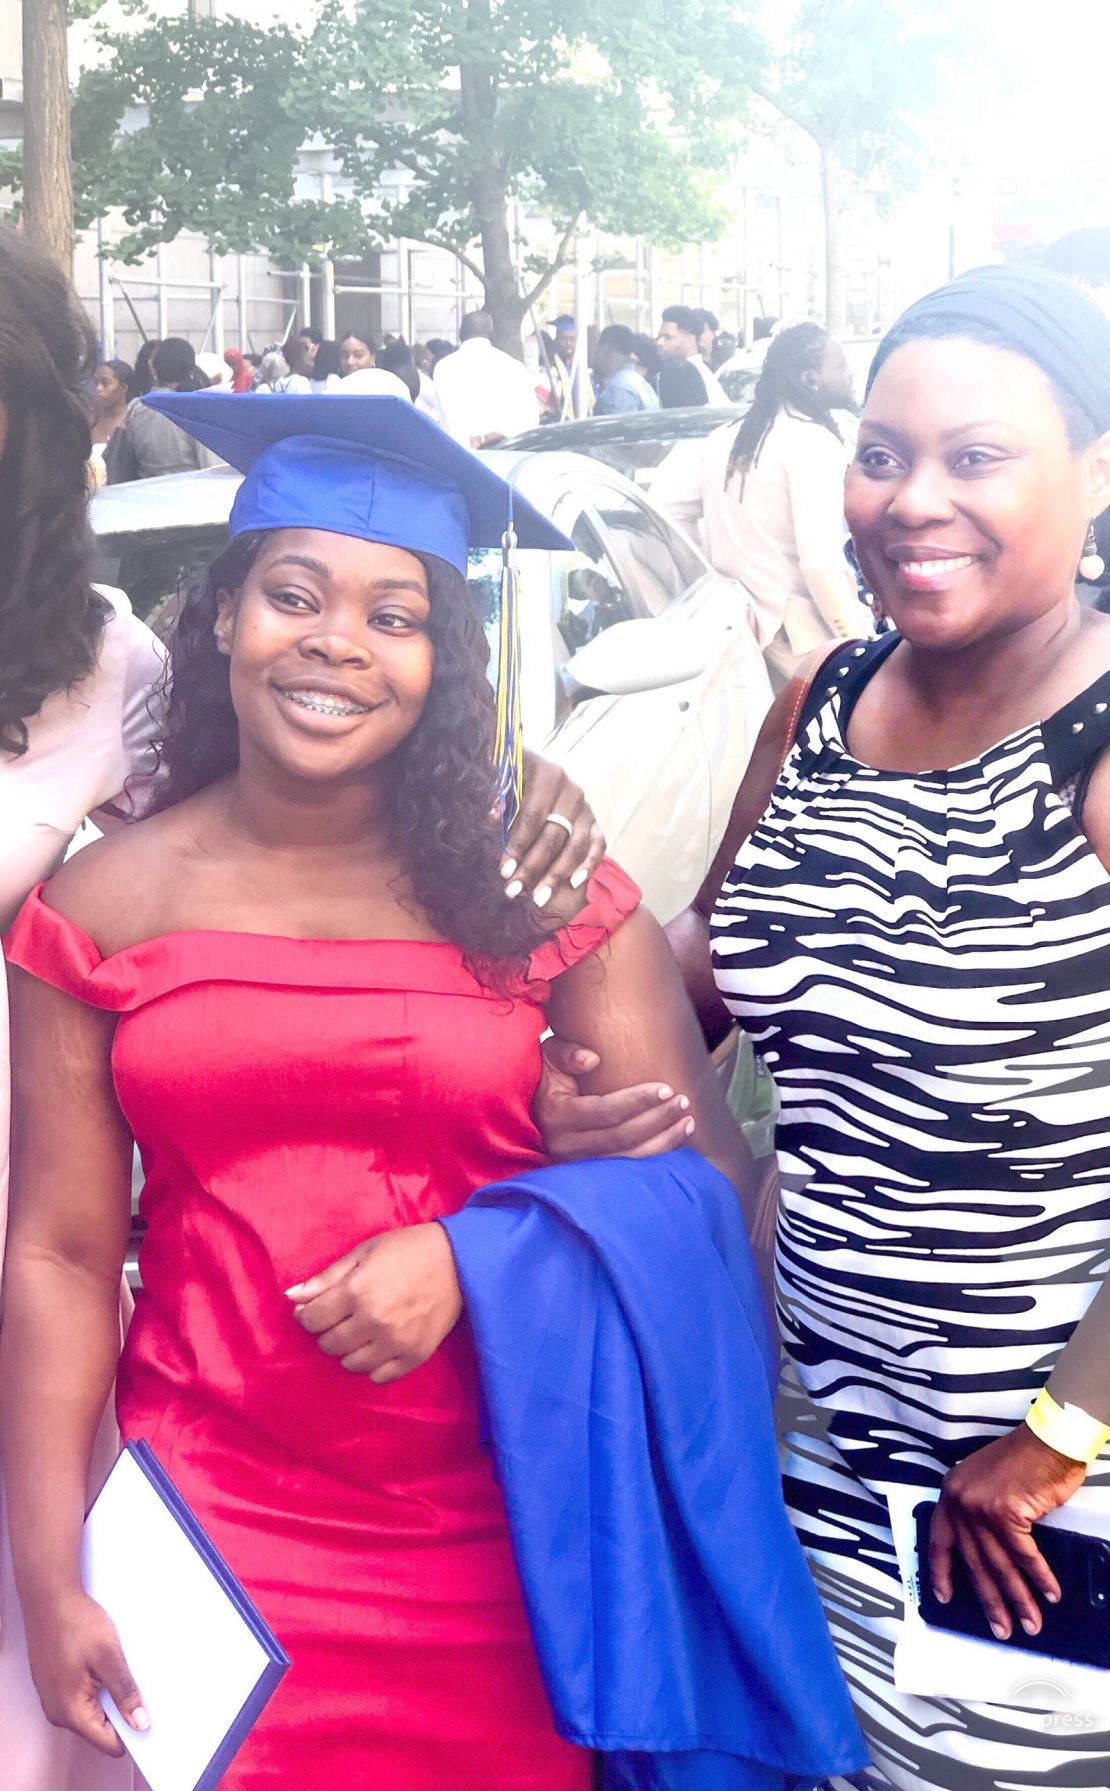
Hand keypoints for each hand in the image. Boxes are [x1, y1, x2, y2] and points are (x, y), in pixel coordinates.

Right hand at [23, 1587, 147, 1754]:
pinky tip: (104, 1665)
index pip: (107, 1743)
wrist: (50, 1598)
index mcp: (71, 1712)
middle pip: (99, 1727)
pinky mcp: (53, 1684)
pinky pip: (80, 1697)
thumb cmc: (77, 1624)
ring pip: (91, 1710)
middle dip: (121, 1710)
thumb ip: (125, 1693)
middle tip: (137, 1684)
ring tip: (119, 1670)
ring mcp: (53, 1699)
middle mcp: (58, 1712)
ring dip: (108, 1696)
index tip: (149, 1715)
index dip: (131, 1732)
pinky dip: (96, 1686)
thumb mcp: (109, 1657)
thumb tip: (141, 1723)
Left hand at [287, 1223, 462, 1382]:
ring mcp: (394, 1342)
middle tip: (342, 1317)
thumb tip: (291, 1296)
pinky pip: (379, 1376)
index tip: (317, 1308)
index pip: (311, 1319)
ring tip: (361, 1331)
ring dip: (349, 1349)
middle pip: (328, 1344)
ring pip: (350, 1364)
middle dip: (328, 1331)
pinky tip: (378, 1345)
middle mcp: (372, 1321)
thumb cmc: (407, 1250)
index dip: (308, 1314)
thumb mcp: (364, 1252)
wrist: (460, 1261)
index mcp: (356, 1291)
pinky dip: (373, 1364)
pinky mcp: (414, 1356)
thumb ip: (327, 1277)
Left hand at [501, 753, 604, 908]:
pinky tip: (574, 883)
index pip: (533, 816)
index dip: (518, 845)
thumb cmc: (512, 780)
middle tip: (515, 890)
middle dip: (533, 867)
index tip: (504, 871)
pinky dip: (589, 865)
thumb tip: (494, 820)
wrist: (534, 770)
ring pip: (576, 846)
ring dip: (557, 874)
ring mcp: (586, 808)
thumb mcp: (502, 784)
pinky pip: (599, 846)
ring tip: (539, 898)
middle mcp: (572, 791)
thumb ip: (499, 802)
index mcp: (548, 775)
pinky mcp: (595, 823)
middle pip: (554, 835)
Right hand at [534, 1036, 695, 1159]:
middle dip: (657, 1120)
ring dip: (663, 1142)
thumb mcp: (547, 1056)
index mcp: (556, 1115)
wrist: (529, 1110)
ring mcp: (575, 1165)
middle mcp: (564, 1145)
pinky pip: (626, 1170)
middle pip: (622, 1137)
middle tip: (683, 1102)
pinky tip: (675, 1141)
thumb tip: (592, 1059)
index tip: (666, 1088)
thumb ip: (566, 1053)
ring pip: (627, 1160)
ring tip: (688, 1122)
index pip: (605, 1112)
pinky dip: (654, 1157)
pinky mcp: (586, 1175)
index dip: (638, 1102)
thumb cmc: (544, 1077)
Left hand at [928, 1424, 1086, 1638]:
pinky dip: (1039, 1577)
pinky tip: (1049, 1594)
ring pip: (1000, 1565)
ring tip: (1030, 1623)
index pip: (939, 1541)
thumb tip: (983, 1552)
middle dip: (990, 1601)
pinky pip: (1024, 1555)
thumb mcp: (985, 1483)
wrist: (1047, 1440)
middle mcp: (959, 1502)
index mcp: (951, 1494)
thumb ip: (977, 1512)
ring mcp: (980, 1508)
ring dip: (1018, 1599)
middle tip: (1001, 1629)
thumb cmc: (1022, 1460)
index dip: (941, 1572)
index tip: (942, 1597)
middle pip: (974, 1562)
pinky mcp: (1005, 1513)